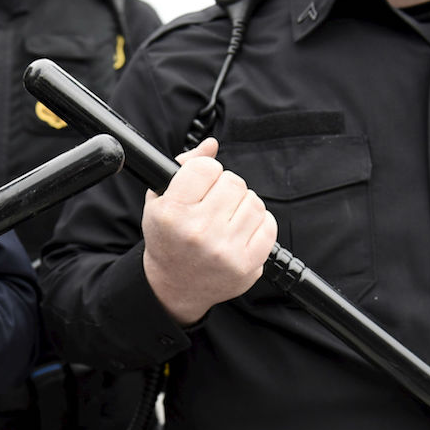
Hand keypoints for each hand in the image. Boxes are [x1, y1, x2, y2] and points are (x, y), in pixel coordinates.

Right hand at [142, 138, 276, 325]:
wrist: (175, 285)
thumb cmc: (168, 238)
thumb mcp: (160, 200)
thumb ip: (185, 166)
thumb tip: (212, 144)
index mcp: (173, 213)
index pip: (206, 168)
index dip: (205, 171)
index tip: (201, 182)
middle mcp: (199, 232)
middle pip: (233, 182)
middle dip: (226, 186)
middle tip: (215, 202)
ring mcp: (225, 250)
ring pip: (253, 202)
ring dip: (243, 204)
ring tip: (227, 217)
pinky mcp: (247, 265)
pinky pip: (268, 225)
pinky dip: (258, 223)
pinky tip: (240, 230)